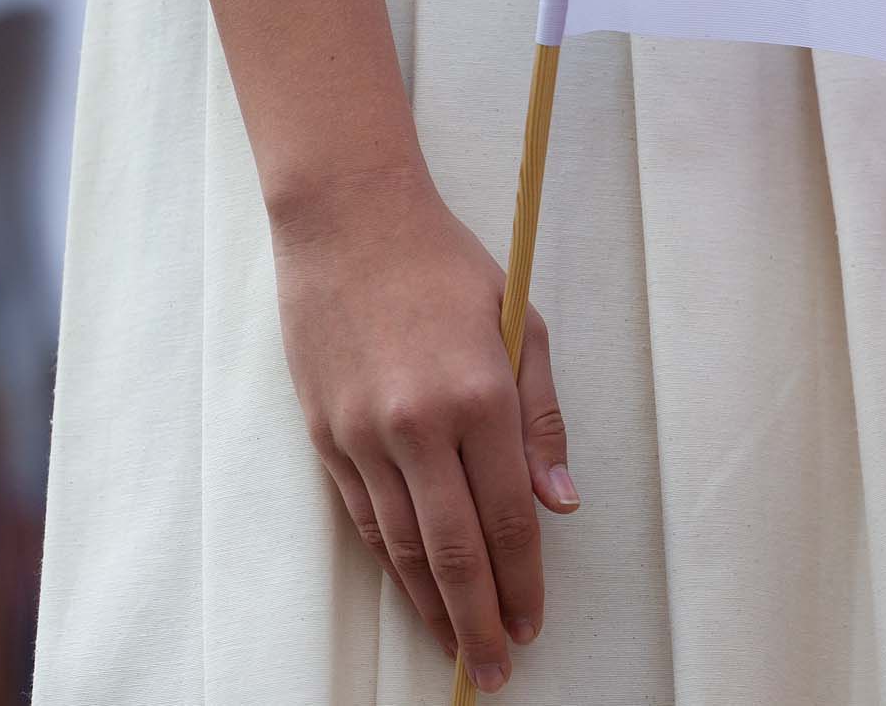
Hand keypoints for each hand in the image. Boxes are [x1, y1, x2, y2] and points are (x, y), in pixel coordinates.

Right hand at [270, 166, 576, 695]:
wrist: (349, 224)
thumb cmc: (448, 267)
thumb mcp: (521, 325)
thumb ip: (543, 417)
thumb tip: (560, 503)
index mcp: (479, 397)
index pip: (508, 515)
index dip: (524, 579)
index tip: (535, 621)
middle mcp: (418, 425)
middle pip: (453, 549)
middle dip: (480, 617)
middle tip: (498, 665)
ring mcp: (363, 435)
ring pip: (399, 545)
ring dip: (431, 604)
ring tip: (458, 643)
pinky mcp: (324, 436)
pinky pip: (361, 517)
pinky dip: (388, 562)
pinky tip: (411, 589)